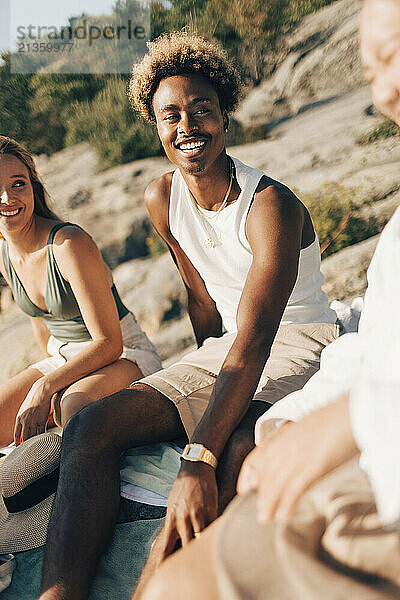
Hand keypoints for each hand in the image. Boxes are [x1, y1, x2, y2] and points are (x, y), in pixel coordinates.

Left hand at [14, 377, 53, 444]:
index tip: (17, 448)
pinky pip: (42, 432)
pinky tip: (43, 440)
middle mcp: (25, 421)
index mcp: (19, 418)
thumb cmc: (33, 399)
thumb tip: (22, 426)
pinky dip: (42, 437)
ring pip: (33, 436)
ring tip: (35, 448)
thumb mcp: (24, 409)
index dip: (17, 442)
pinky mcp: (42, 420)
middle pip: (24, 437)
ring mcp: (34, 421)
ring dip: (34, 442)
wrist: (41, 392)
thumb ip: (22, 418)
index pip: (16, 434)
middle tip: (26, 451)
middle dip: (25, 445)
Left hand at [160, 461, 217, 559]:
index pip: (166, 546)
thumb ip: (173, 524)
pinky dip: (212, 535)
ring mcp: (199, 516)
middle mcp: (184, 519)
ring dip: (201, 547)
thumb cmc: (183, 488)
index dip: (165, 561)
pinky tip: (214, 540)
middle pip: (185, 547)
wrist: (196, 470)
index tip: (162, 571)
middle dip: (186, 557)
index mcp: (172, 519)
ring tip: (202, 557)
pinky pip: (212, 529)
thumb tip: (174, 541)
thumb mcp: (172, 506)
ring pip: (200, 540)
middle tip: (187, 568)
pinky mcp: (212, 512)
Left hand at [237, 396, 357, 522]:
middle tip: (259, 511)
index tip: (244, 488)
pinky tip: (283, 516)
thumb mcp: (309, 428)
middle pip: (265, 473)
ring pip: (275, 483)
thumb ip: (296, 441)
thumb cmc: (337, 420)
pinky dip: (287, 504)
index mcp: (284, 434)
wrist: (354, 414)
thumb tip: (297, 455)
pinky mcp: (312, 466)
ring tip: (267, 518)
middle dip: (260, 494)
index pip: (256, 457)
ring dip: (269, 503)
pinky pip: (294, 489)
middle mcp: (285, 445)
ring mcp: (297, 455)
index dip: (248, 474)